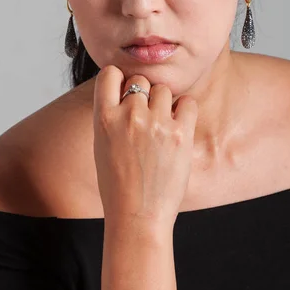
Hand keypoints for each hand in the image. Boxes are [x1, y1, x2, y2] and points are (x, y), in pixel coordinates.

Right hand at [92, 65, 197, 229]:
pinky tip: (178, 126)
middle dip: (144, 95)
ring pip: (163, 90)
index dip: (119, 79)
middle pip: (141, 81)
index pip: (110, 73)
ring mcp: (155, 123)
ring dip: (164, 103)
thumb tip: (126, 91)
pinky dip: (184, 110)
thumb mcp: (101, 144)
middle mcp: (129, 116)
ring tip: (161, 127)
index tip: (125, 91)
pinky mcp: (180, 133)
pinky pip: (187, 102)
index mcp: (104, 118)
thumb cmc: (118, 184)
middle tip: (145, 119)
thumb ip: (111, 115)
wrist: (137, 216)